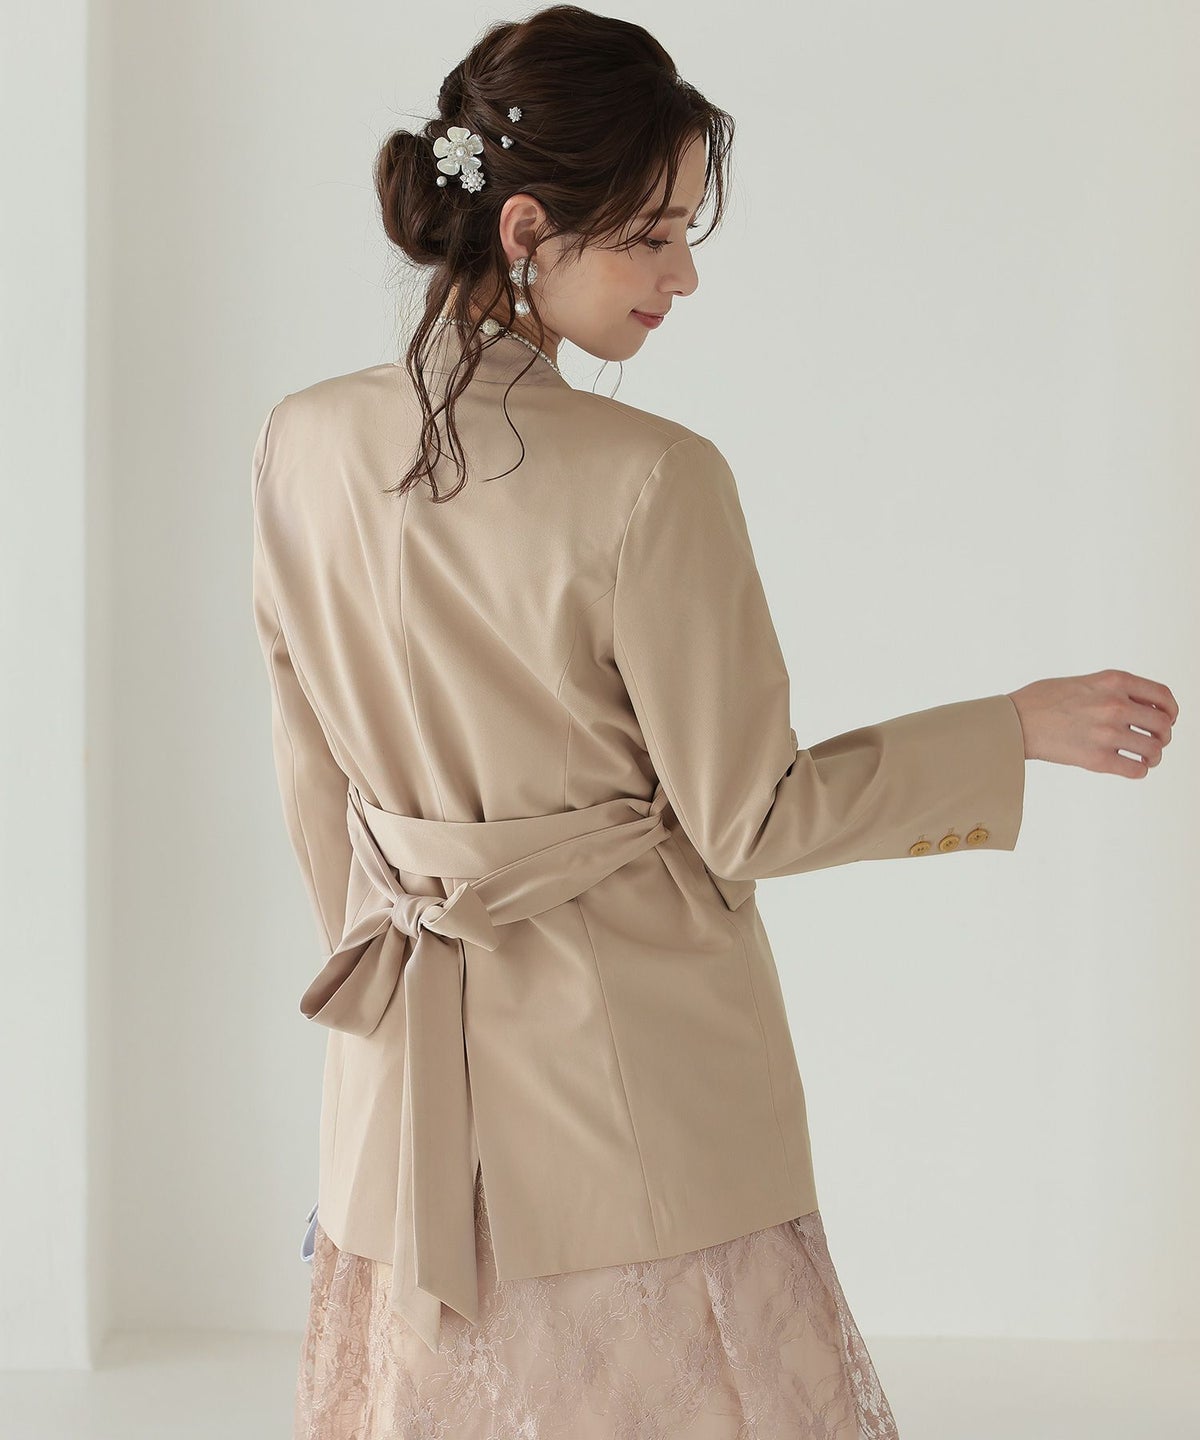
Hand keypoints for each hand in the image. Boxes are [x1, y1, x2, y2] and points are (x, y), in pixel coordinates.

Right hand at [1006, 670, 1178, 777]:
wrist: (1013, 722)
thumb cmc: (1041, 701)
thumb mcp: (1084, 682)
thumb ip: (1113, 691)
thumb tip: (1141, 709)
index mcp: (1113, 681)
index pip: (1162, 696)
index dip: (1171, 710)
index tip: (1167, 718)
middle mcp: (1115, 705)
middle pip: (1163, 725)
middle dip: (1164, 735)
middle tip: (1155, 741)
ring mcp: (1107, 733)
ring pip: (1153, 749)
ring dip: (1154, 755)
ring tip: (1145, 757)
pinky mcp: (1097, 759)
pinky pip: (1136, 769)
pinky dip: (1140, 770)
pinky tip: (1131, 766)